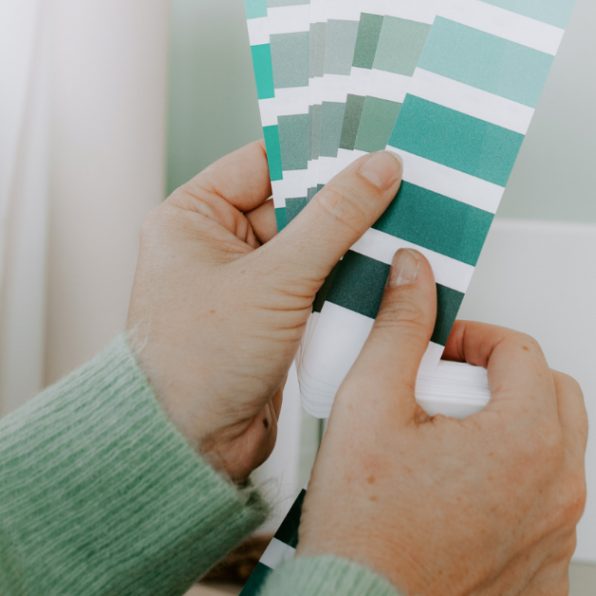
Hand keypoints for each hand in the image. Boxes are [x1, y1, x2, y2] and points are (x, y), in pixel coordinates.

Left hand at [126, 142, 402, 481]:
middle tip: (401, 183)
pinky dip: (351, 276)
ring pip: (315, 243)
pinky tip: (389, 269)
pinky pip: (320, 280)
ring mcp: (247, 281)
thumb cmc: (196, 366)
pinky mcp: (273, 316)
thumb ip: (333, 219)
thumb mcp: (274, 279)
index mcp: (194, 216)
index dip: (318, 151)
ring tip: (407, 223)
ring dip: (355, 240)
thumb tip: (378, 168)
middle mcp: (217, 243)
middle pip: (297, 202)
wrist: (188, 453)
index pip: (265, 161)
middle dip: (347, 199)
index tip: (371, 141)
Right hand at [297, 249, 587, 595]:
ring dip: (515, 435)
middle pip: (555, 395)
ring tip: (451, 449)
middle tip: (451, 395)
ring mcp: (558, 540)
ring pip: (557, 454)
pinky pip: (549, 514)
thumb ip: (400, 326)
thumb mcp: (369, 403)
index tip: (443, 354)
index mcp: (528, 438)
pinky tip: (462, 503)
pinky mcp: (547, 580)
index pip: (523, 351)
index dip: (477, 340)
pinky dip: (518, 495)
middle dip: (506, 380)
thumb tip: (414, 273)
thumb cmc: (363, 529)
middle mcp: (560, 489)